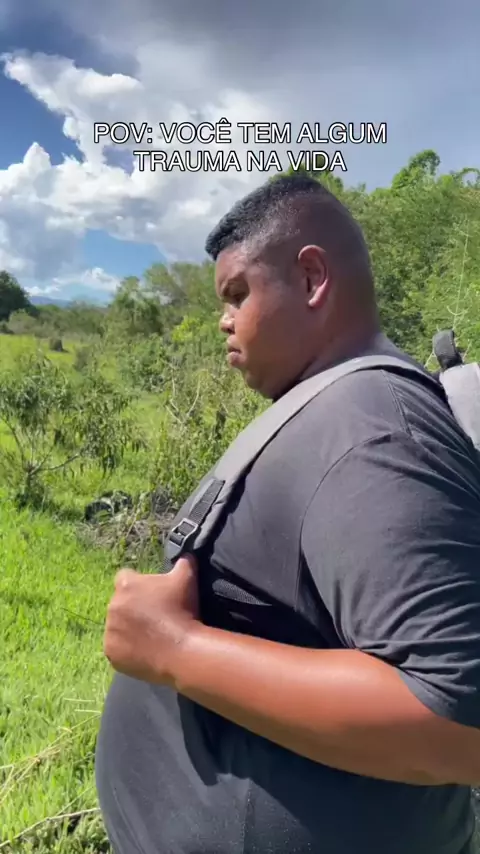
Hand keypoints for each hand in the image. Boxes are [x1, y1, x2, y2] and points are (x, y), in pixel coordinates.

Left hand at [103, 553, 199, 685]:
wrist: (181, 650)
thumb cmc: (183, 610)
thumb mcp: (187, 578)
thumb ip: (184, 561)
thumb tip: (187, 554)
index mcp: (126, 585)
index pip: (125, 577)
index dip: (138, 583)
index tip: (151, 593)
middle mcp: (113, 605)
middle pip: (121, 603)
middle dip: (134, 607)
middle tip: (154, 616)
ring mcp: (110, 630)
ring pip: (117, 625)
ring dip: (129, 627)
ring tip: (151, 635)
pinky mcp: (111, 652)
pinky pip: (117, 647)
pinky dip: (127, 648)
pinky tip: (146, 649)